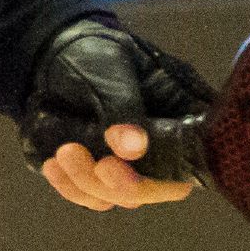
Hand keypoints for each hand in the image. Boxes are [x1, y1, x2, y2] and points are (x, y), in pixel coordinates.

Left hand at [21, 20, 206, 212]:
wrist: (54, 53)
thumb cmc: (94, 53)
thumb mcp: (109, 69)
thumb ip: (122, 107)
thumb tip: (134, 148)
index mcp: (186, 112)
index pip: (197, 155)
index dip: (169, 170)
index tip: (125, 161)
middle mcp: (169, 145)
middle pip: (165, 188)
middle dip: (125, 184)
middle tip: (97, 165)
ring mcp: (136, 165)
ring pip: (125, 197)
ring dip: (91, 184)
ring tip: (63, 153)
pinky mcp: (103, 174)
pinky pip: (94, 197)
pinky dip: (72, 188)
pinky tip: (52, 165)